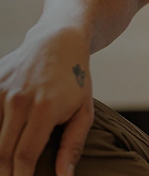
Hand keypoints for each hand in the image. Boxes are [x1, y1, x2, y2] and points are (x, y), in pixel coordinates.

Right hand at [0, 28, 93, 175]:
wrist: (57, 43)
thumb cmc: (75, 80)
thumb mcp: (84, 111)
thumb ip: (73, 145)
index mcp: (45, 109)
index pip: (24, 155)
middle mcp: (19, 100)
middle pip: (2, 151)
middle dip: (5, 173)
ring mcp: (0, 91)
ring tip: (5, 166)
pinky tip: (0, 145)